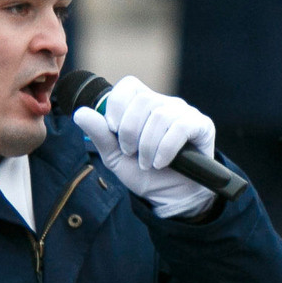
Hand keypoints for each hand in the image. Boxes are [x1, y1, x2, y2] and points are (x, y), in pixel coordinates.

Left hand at [73, 74, 217, 218]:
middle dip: (130, 131)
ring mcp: (184, 112)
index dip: (117, 105)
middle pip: (143, 100)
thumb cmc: (144, 173)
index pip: (128, 86)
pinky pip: (181, 127)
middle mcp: (164, 103)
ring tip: (146, 163)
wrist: (170, 196)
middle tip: (130, 153)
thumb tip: (80, 113)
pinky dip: (165, 148)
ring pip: (160, 115)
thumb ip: (99, 135)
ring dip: (147, 145)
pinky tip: (161, 163)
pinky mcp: (201, 126)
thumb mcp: (115, 157)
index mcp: (143, 105)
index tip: (113, 130)